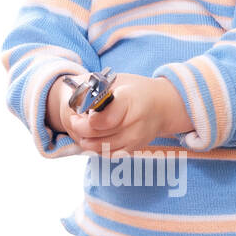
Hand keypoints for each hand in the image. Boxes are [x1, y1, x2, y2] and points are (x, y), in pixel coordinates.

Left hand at [69, 73, 190, 155]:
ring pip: (99, 148)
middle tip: (76, 119)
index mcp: (129, 101)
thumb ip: (93, 88)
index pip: (103, 119)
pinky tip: (93, 138)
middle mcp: (133, 123)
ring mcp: (134, 139)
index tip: (80, 112)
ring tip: (83, 128)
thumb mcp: (117, 81)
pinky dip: (96, 148)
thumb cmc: (137, 91)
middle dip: (80, 128)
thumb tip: (71, 93)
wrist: (163, 106)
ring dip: (85, 139)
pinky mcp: (133, 149)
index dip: (86, 119)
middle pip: (96, 134)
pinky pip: (107, 154)